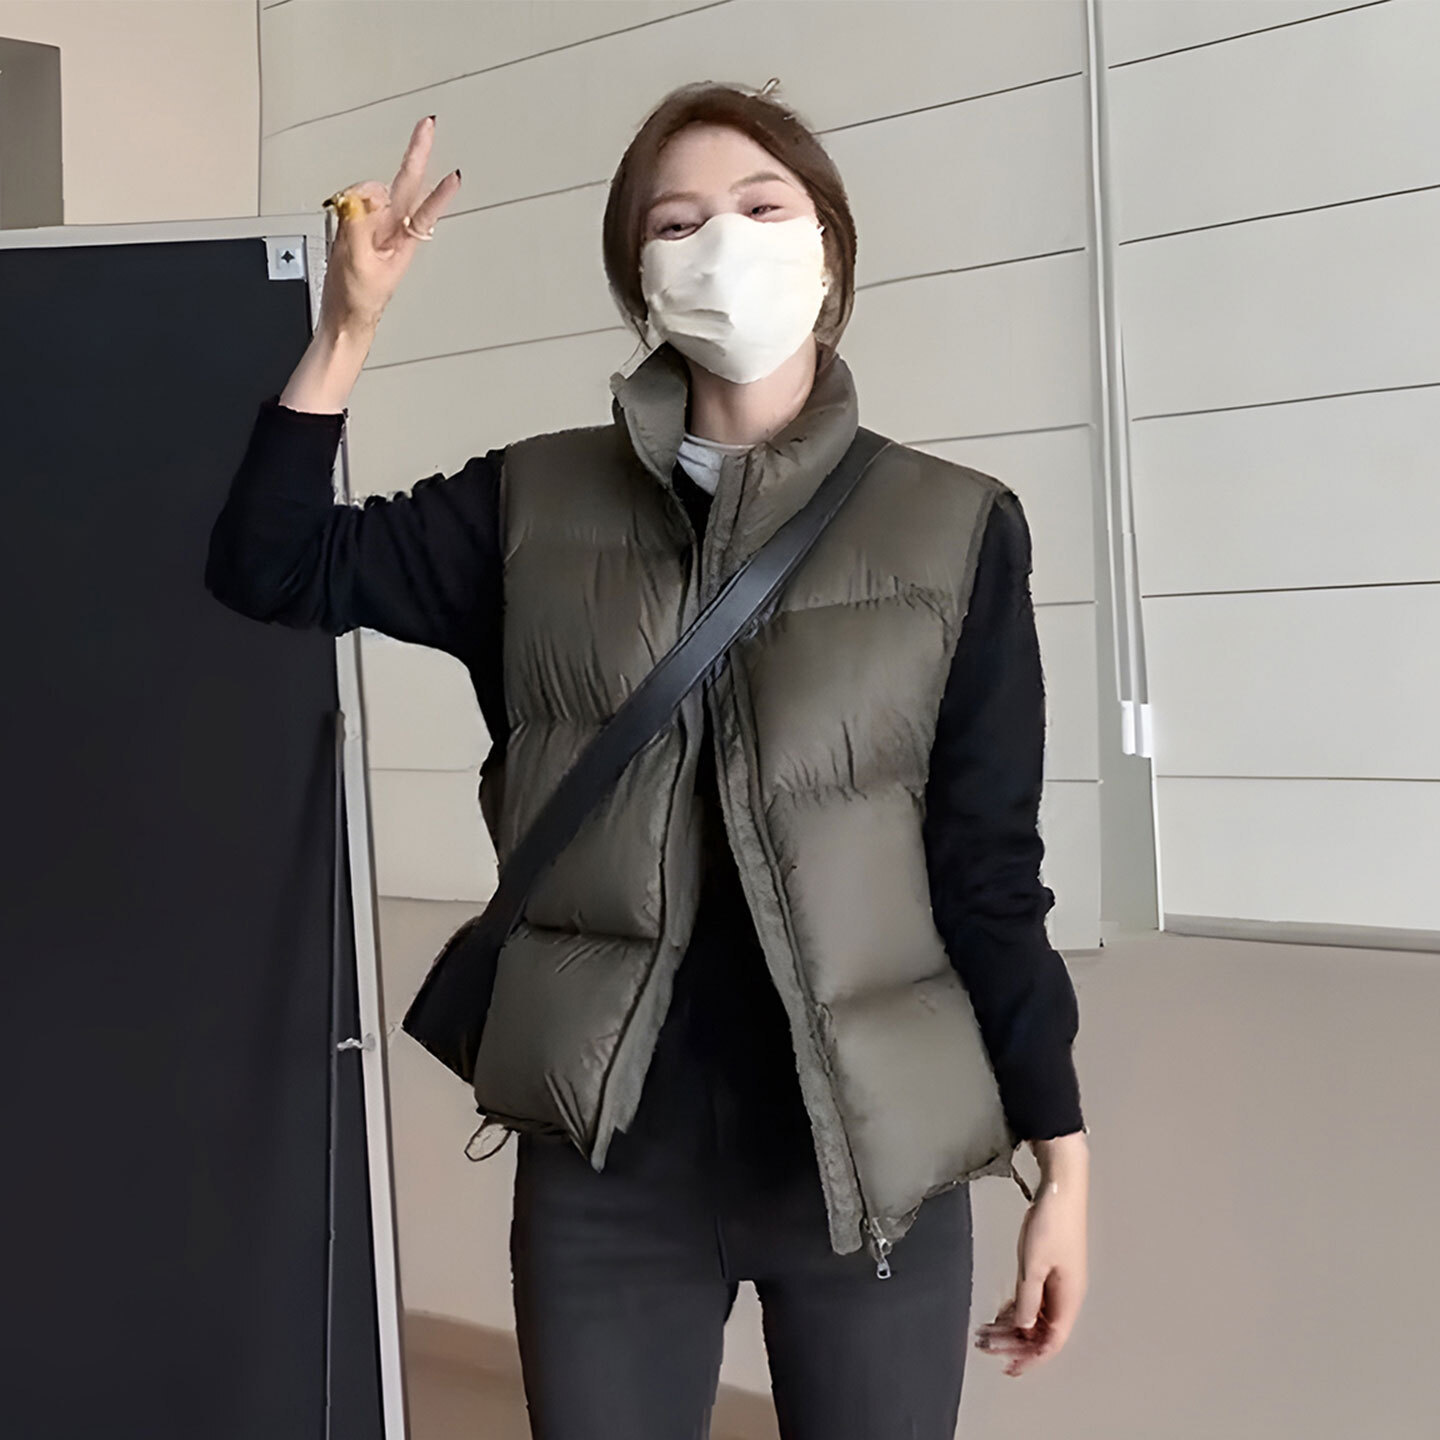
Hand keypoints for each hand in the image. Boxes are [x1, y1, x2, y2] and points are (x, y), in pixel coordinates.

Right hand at [317, 114, 460, 337]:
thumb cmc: (359, 299)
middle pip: (405, 182)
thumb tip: (359, 199)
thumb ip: (358, 227)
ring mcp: (374, 223)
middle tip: (427, 125)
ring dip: (358, 196)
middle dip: (416, 153)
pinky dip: (345, 203)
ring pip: (369, 190)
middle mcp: (392, 226)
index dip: (439, 192)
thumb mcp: (358, 264)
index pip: (425, 209)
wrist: (344, 315)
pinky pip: (351, 200)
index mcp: (404, 240)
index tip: (456, 175)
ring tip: (349, 226)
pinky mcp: (355, 223)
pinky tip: (341, 218)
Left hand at [973, 1167, 1087, 1377]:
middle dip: (1014, 1343)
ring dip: (1013, 1325)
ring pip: (1036, 1316)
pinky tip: (1001, 1311)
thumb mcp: (1033, 1264)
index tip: (1008, 1368)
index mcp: (1068, 1298)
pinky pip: (1034, 1299)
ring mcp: (1059, 1281)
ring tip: (987, 1331)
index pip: (1050, 1342)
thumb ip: (1027, 1299)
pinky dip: (1017, 1307)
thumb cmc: (1052, 1222)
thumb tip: (1021, 1327)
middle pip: (1041, 1332)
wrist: (1061, 1188)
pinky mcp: (1051, 1268)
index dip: (1030, 1359)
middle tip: (986, 1346)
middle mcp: (1066, 1294)